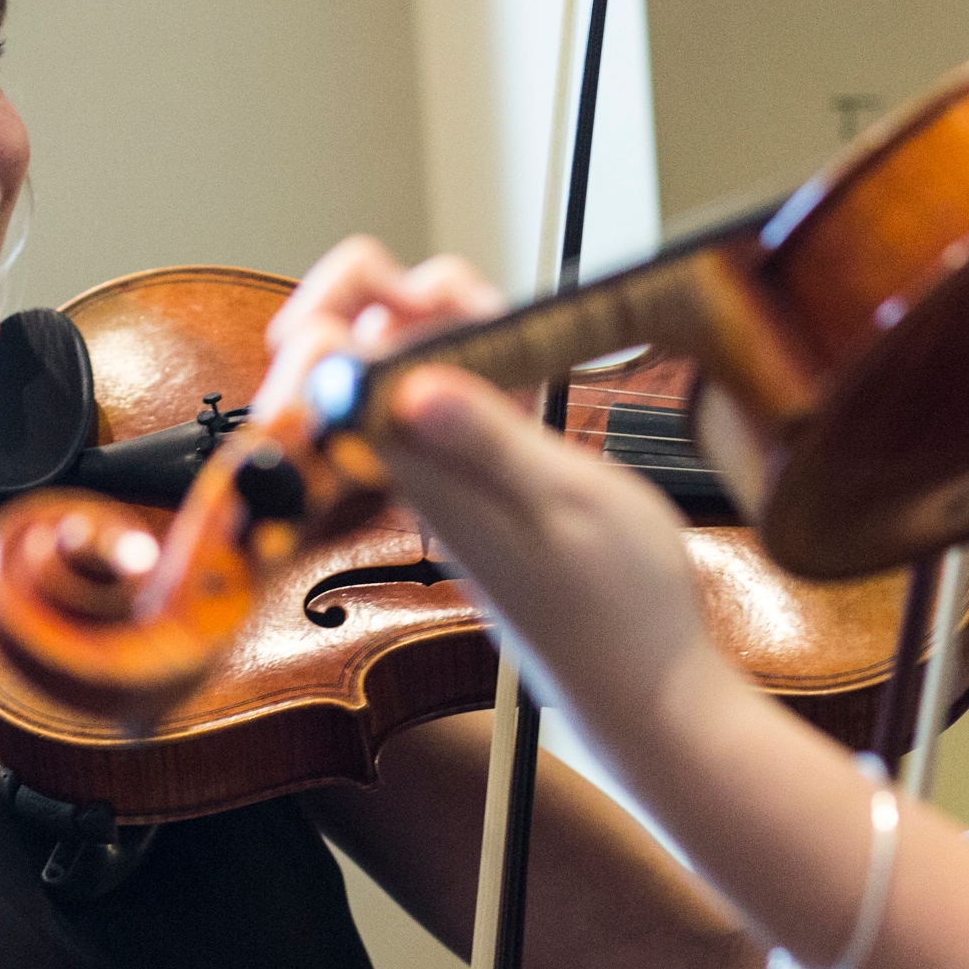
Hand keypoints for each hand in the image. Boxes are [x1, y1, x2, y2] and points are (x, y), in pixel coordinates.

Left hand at [252, 237, 736, 748]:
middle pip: (351, 359)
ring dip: (441, 322)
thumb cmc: (616, 607)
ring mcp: (447, 474)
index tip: (394, 285)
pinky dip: (480, 361)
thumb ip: (488, 439)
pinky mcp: (480, 481)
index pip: (324, 376)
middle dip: (385, 299)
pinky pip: (454, 398)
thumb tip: (406, 380)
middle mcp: (417, 469)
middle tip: (454, 297)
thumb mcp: (568, 504)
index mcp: (419, 471)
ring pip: (406, 368)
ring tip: (499, 322)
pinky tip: (524, 364)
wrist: (643, 683)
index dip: (338, 310)